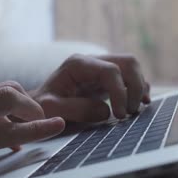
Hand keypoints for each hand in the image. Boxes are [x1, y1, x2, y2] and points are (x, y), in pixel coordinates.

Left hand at [30, 54, 150, 122]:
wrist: (36, 108)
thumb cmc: (41, 108)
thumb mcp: (51, 110)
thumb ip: (77, 109)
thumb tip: (106, 111)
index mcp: (78, 64)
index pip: (110, 71)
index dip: (120, 92)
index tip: (120, 115)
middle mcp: (92, 61)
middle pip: (127, 62)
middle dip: (135, 87)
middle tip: (130, 113)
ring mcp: (101, 68)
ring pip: (133, 67)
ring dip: (139, 88)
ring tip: (134, 111)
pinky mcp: (107, 79)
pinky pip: (131, 77)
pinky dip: (139, 89)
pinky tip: (140, 104)